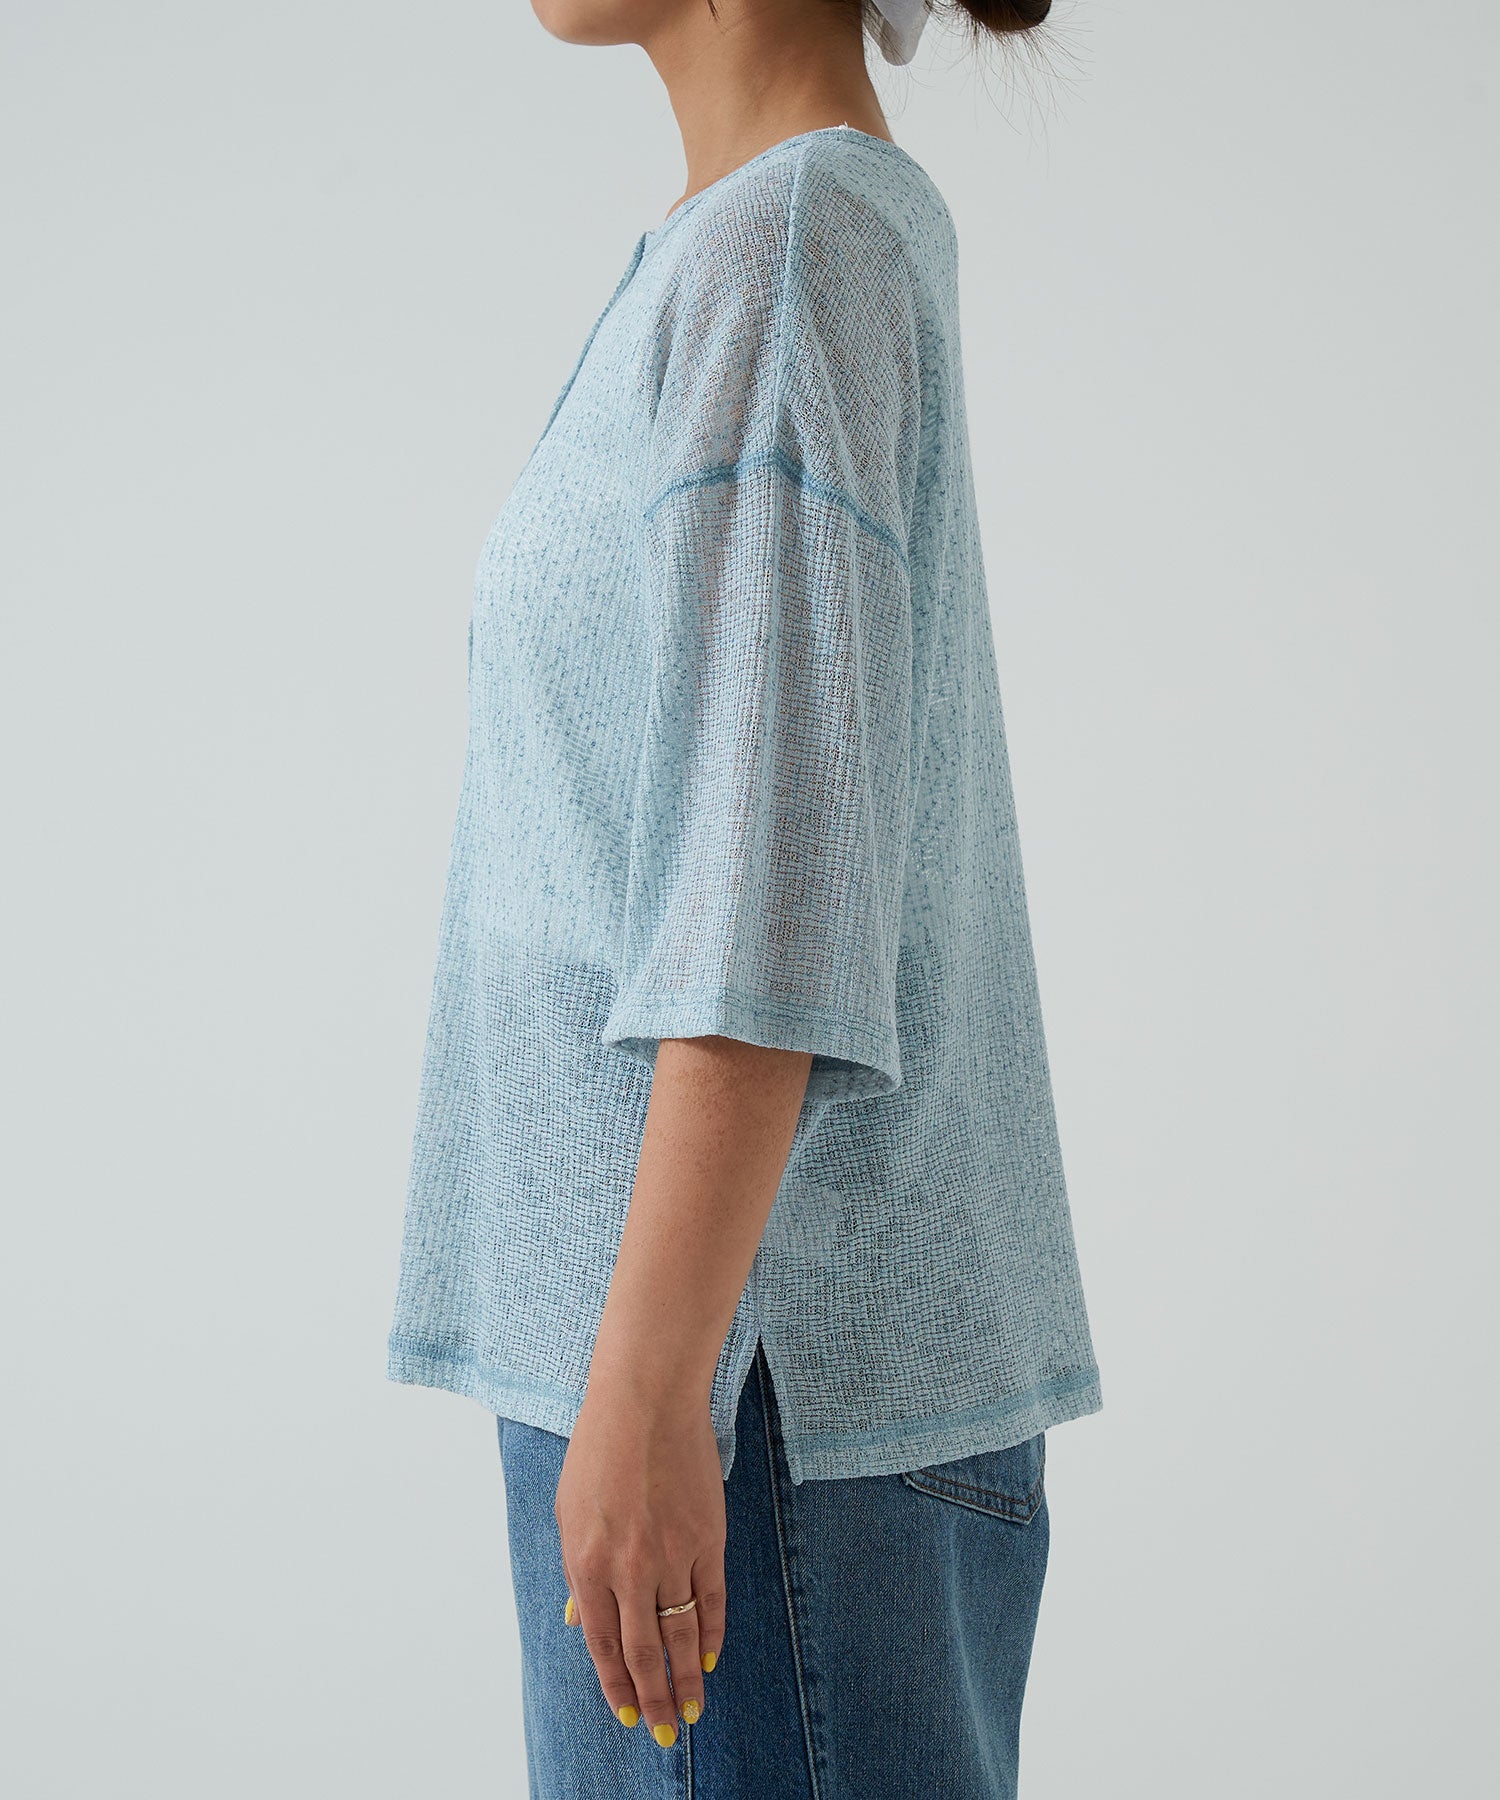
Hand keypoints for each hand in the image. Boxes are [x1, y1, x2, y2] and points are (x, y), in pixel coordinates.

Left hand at [554, 1379, 725, 1745]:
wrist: (646, 1400)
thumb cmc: (599, 1449)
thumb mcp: (568, 1510)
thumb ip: (576, 1570)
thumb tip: (578, 1620)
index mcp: (586, 1562)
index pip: (602, 1643)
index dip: (615, 1684)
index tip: (625, 1713)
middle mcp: (629, 1568)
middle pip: (644, 1651)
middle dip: (652, 1698)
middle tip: (661, 1732)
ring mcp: (672, 1554)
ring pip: (681, 1635)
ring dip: (686, 1680)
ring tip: (691, 1713)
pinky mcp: (707, 1538)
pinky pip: (710, 1600)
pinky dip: (710, 1634)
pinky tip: (709, 1658)